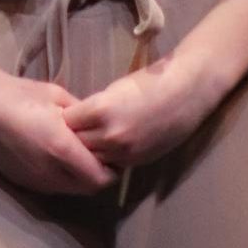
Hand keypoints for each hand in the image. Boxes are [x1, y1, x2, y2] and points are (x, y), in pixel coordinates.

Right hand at [0, 69, 117, 196]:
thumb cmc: (20, 95)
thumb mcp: (58, 97)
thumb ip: (82, 115)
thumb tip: (99, 125)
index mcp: (62, 149)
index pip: (100, 178)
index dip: (112, 170)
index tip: (114, 155)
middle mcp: (50, 172)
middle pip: (88, 189)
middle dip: (98, 176)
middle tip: (99, 157)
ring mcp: (34, 180)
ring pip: (69, 191)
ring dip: (79, 179)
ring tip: (77, 157)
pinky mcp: (21, 181)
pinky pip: (50, 186)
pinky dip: (60, 178)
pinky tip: (55, 158)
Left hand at [63, 55, 212, 169]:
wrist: (184, 94)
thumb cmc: (149, 83)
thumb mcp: (113, 90)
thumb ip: (93, 108)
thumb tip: (75, 121)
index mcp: (100, 110)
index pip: (66, 122)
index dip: (64, 119)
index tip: (63, 116)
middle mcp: (109, 134)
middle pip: (75, 143)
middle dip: (72, 138)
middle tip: (70, 133)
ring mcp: (122, 151)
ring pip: (91, 158)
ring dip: (87, 152)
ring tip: (87, 142)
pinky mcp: (135, 161)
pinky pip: (109, 164)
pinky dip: (104, 158)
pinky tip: (105, 149)